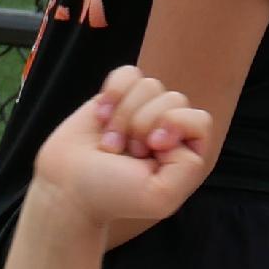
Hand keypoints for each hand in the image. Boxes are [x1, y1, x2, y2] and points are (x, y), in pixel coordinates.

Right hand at [31, 65, 213, 230]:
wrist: (68, 184)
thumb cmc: (113, 194)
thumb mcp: (161, 196)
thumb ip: (188, 166)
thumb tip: (176, 127)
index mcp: (186, 156)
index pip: (200, 121)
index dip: (176, 125)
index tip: (154, 146)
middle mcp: (170, 132)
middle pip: (175, 99)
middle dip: (144, 123)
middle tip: (128, 152)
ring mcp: (144, 111)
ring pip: (150, 85)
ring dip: (124, 115)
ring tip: (111, 143)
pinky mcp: (119, 97)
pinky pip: (129, 73)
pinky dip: (113, 92)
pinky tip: (101, 117)